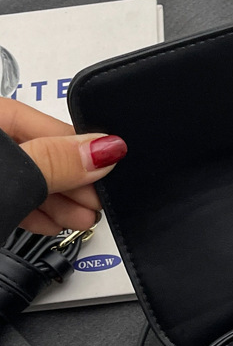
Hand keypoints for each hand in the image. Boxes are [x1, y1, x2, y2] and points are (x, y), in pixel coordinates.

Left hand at [0, 96, 126, 234]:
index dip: (82, 148)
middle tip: (98, 201)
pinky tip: (54, 223)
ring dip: (59, 202)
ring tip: (83, 217)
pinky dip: (34, 212)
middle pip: (39, 152)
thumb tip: (106, 148)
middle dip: (73, 181)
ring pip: (27, 179)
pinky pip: (10, 198)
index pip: (45, 122)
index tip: (109, 169)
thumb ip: (57, 163)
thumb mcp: (8, 180)